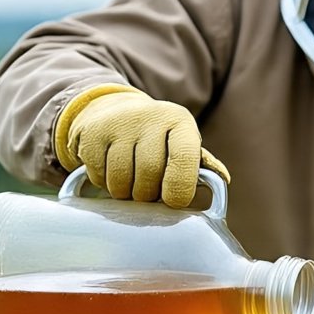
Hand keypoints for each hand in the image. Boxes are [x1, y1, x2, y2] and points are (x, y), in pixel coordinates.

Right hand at [55, 84, 230, 207]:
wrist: (116, 111)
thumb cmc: (160, 140)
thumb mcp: (183, 145)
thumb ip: (200, 165)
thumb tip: (222, 179)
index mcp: (179, 121)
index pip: (184, 158)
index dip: (179, 188)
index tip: (174, 201)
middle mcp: (149, 117)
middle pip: (149, 174)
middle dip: (149, 194)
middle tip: (149, 192)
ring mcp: (117, 124)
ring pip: (121, 180)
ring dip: (126, 194)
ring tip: (132, 184)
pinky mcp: (91, 134)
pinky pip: (99, 176)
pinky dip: (105, 184)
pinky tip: (112, 172)